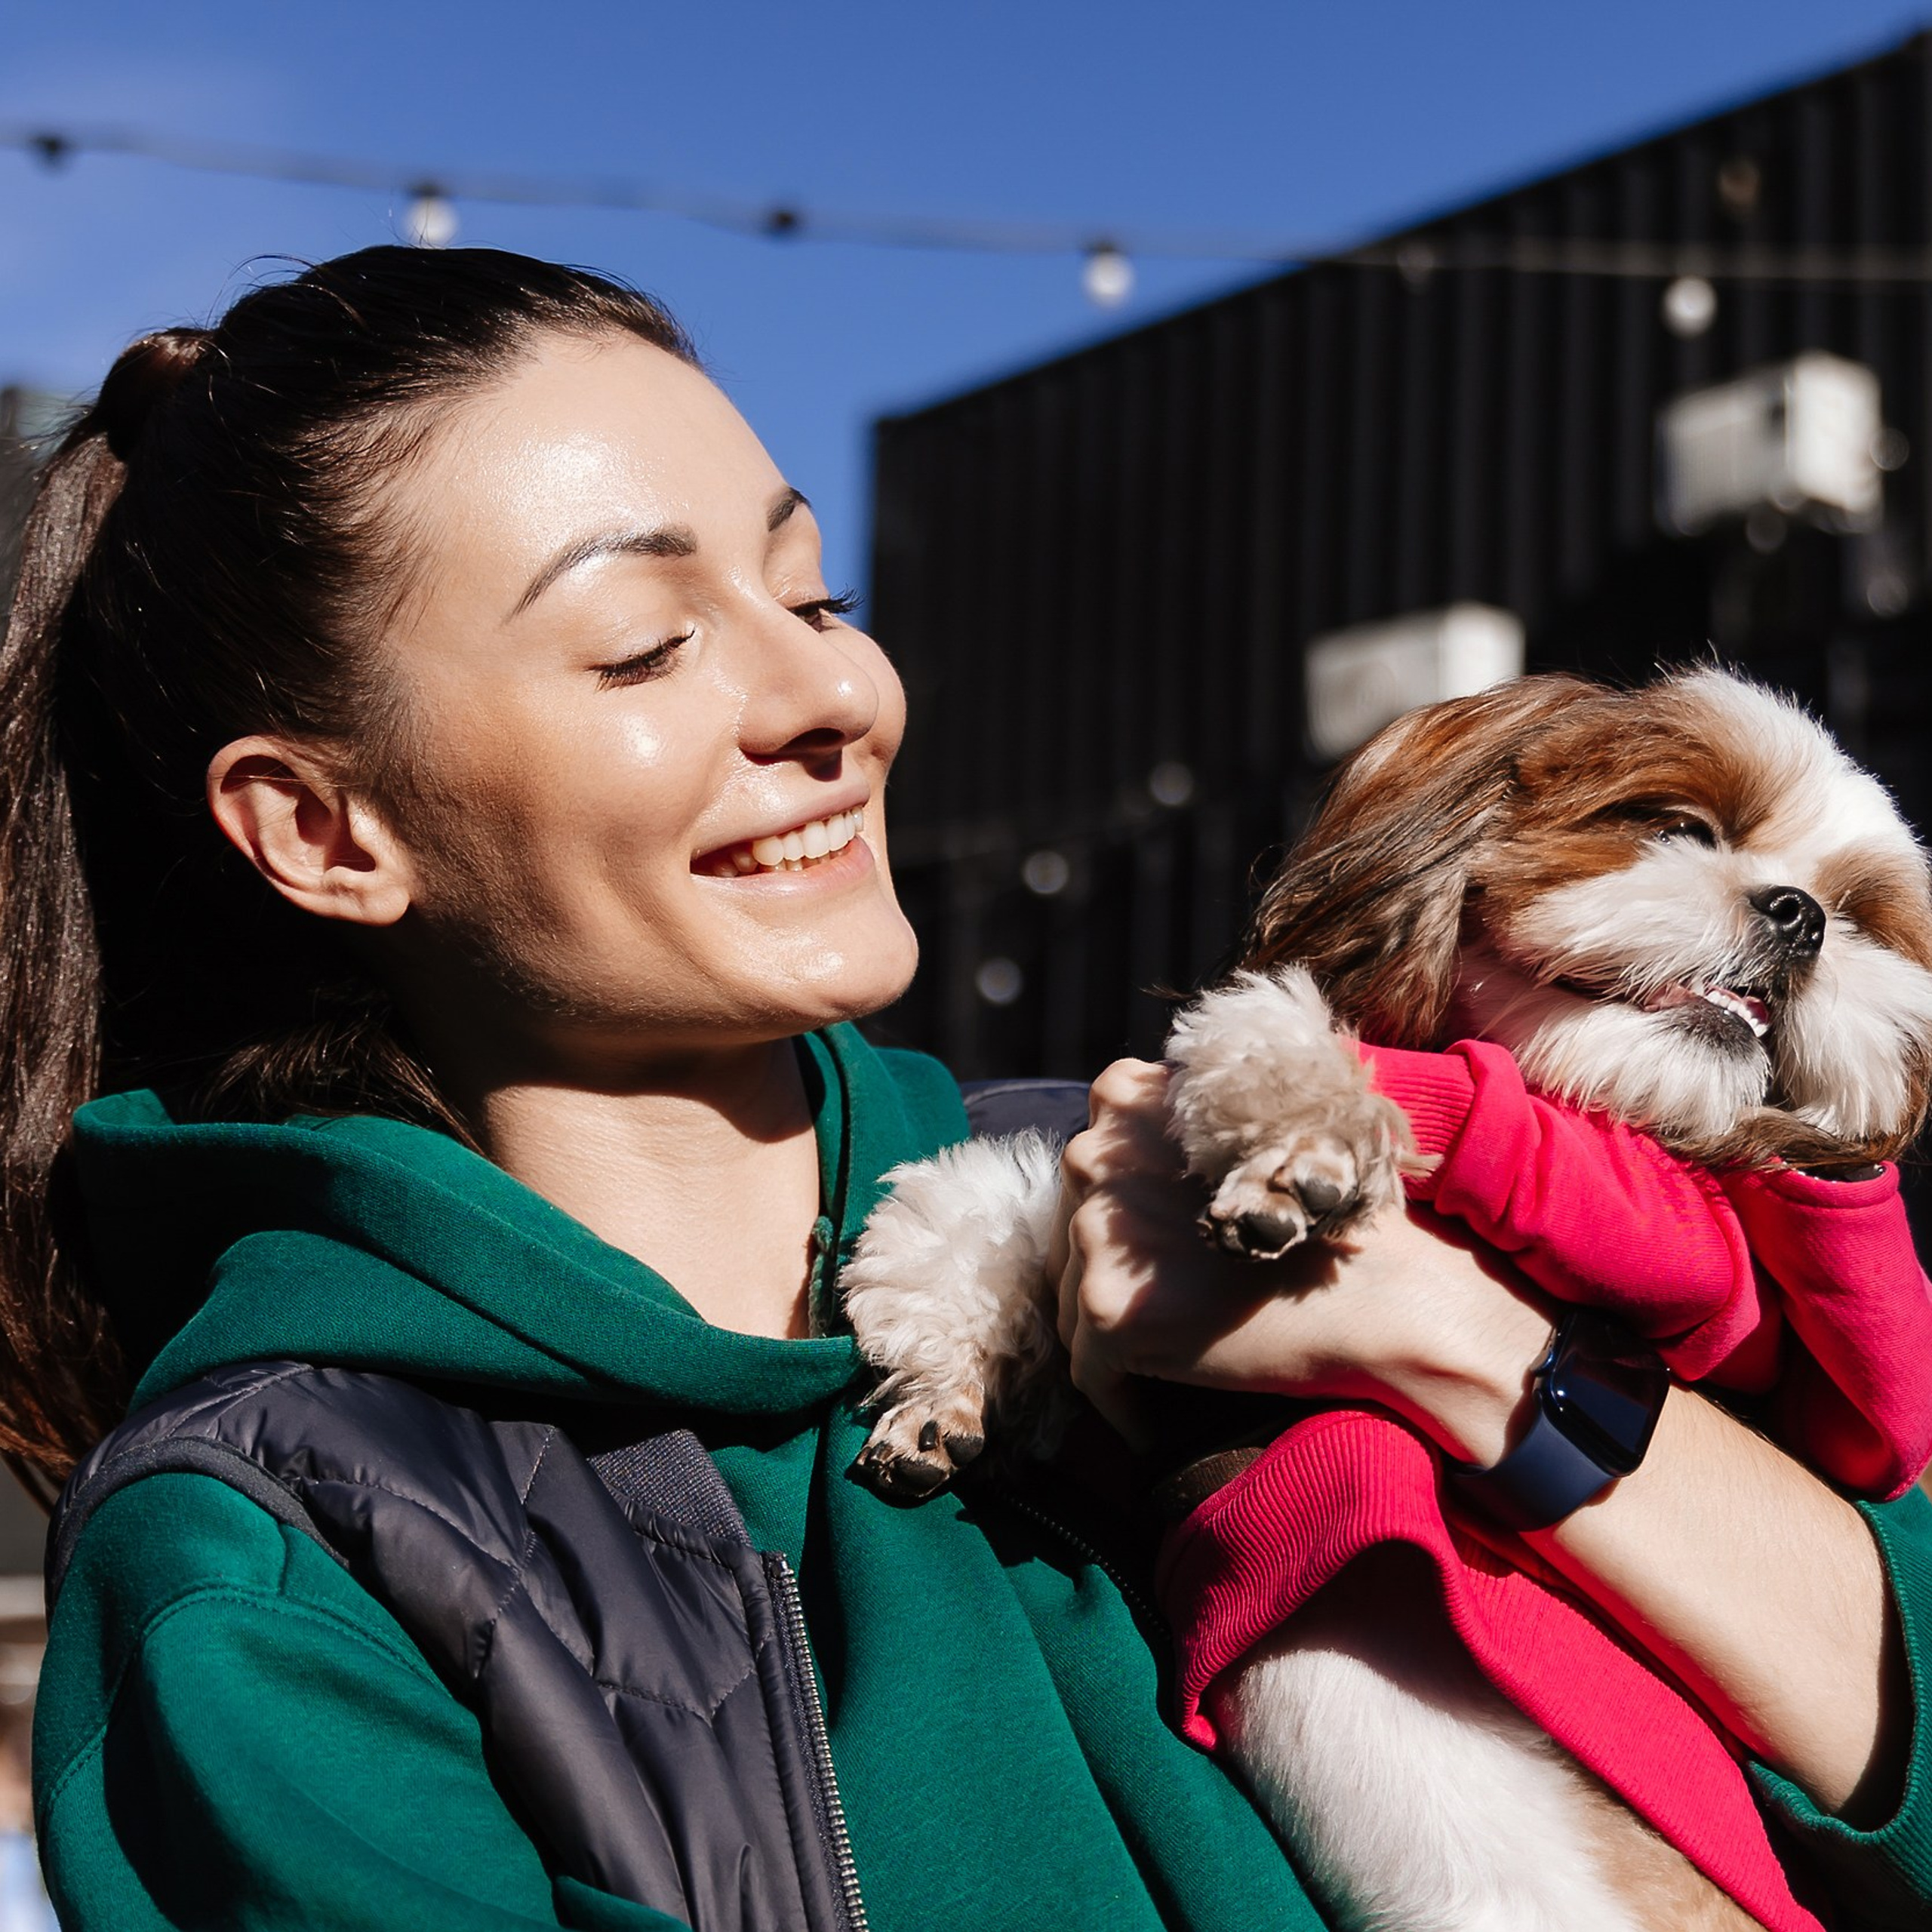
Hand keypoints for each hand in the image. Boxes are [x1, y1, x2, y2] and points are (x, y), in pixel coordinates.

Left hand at [1050, 1058, 1553, 1459]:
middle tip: (1173, 1309)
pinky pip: (1087, 1370)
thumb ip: (1170, 1138)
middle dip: (1113, 1271)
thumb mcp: (1244, 1133)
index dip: (1124, 1216)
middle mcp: (1097, 1153)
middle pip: (1072, 1229)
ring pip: (1070, 1298)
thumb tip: (1115, 1167)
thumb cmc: (1331, 1215)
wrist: (1383, 1294)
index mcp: (1127, 1097)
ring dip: (1113, 1333)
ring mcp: (1097, 1232)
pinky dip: (1118, 1398)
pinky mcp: (1107, 1307)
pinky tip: (1154, 1416)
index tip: (1161, 1255)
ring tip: (1171, 1360)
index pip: (1090, 1166)